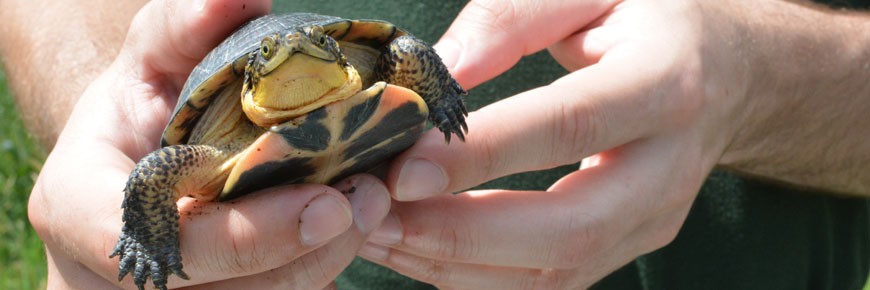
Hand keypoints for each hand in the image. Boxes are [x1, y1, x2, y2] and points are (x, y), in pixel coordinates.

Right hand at [28, 0, 389, 288]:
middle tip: (372, 198)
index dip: (240, 237)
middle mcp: (106, 275)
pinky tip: (351, 225)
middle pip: (216, 287)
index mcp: (77, 205)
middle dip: (304, 251)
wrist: (134, 163)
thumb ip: (184, 25)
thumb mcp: (152, 56)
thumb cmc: (142, 105)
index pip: (147, 242)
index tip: (326, 203)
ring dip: (321, 262)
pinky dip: (314, 267)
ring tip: (372, 205)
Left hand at [359, 0, 752, 287]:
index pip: (569, 126)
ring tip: (377, 235)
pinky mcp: (631, 246)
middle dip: (461, 234)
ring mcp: (653, 220)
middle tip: (375, 217)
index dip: (484, 155)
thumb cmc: (653, 18)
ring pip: (554, 273)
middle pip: (567, 229)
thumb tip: (438, 74)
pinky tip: (420, 248)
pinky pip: (549, 281)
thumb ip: (513, 17)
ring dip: (456, 265)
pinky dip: (476, 276)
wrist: (732, 73)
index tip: (404, 169)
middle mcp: (668, 167)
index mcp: (666, 83)